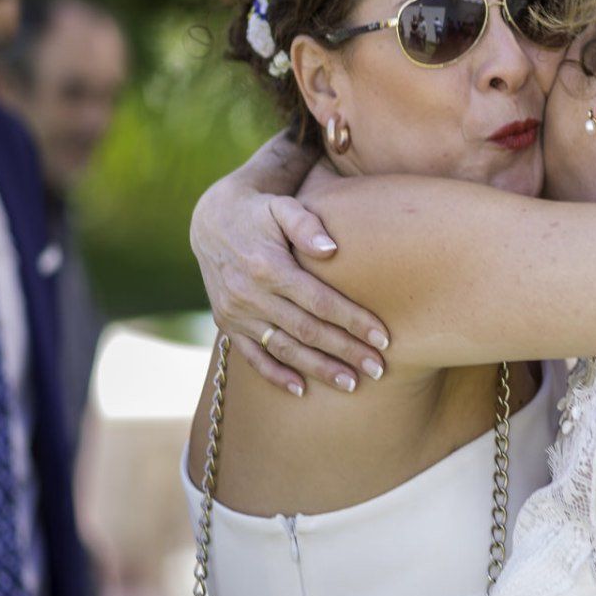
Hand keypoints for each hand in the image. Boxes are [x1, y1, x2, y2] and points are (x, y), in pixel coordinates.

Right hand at [191, 153, 388, 396]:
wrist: (211, 220)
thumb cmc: (262, 211)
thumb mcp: (282, 205)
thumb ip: (307, 223)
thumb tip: (331, 248)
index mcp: (268, 266)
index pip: (320, 302)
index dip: (353, 321)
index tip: (384, 338)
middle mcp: (249, 294)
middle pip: (307, 331)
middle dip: (345, 352)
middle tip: (379, 369)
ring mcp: (236, 313)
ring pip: (283, 349)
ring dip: (318, 369)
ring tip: (352, 384)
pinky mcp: (227, 323)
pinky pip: (252, 356)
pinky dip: (276, 375)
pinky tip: (301, 390)